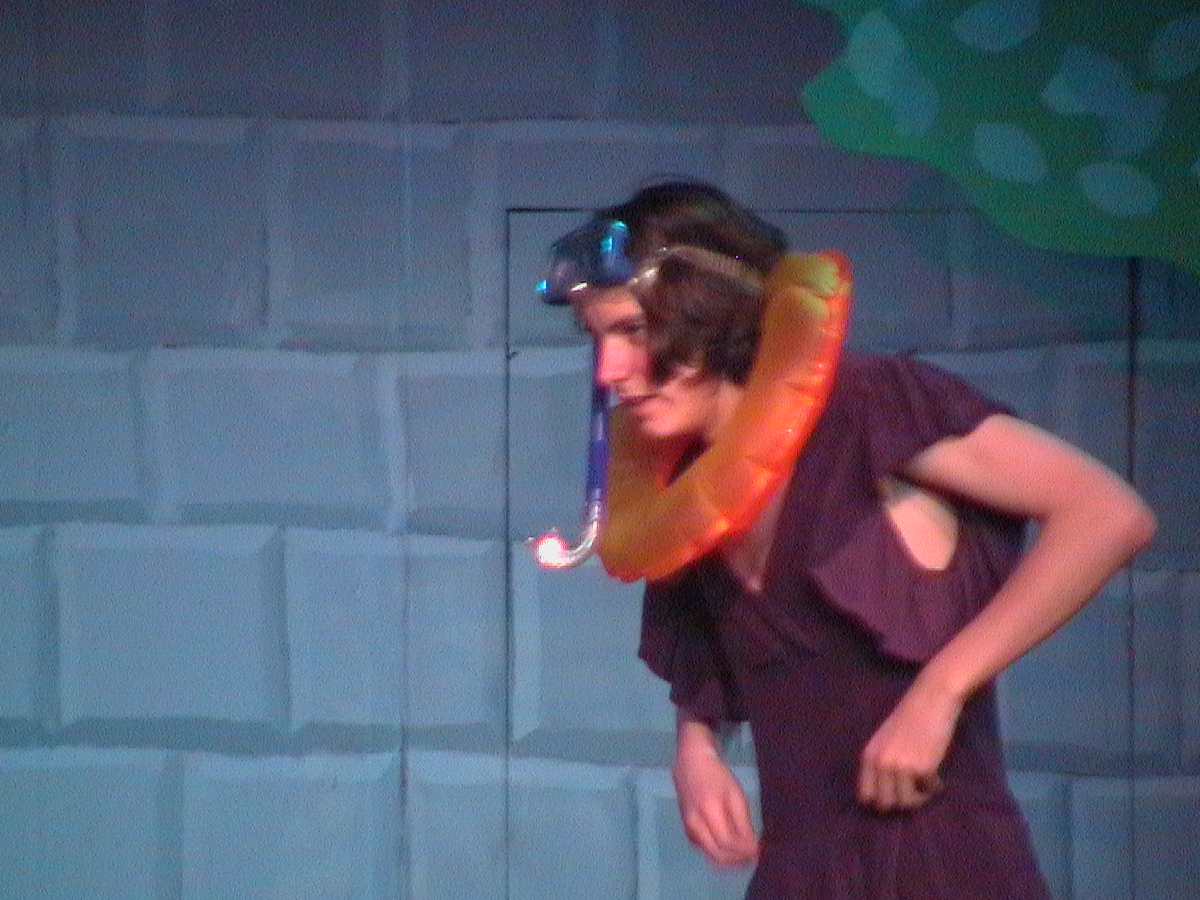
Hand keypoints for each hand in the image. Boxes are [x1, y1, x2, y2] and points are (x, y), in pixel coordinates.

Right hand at [673, 725, 759, 866]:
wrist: (691, 764)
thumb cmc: (717, 776)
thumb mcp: (735, 794)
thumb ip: (743, 823)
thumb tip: (752, 848)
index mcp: (709, 810)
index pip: (728, 842)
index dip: (745, 851)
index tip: (759, 851)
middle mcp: (695, 824)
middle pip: (719, 855)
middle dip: (738, 860)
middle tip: (753, 856)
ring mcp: (689, 829)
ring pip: (711, 856)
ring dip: (730, 860)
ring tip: (745, 854)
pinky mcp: (688, 831)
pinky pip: (706, 850)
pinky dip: (720, 853)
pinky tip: (730, 847)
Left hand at [857, 676, 962, 811]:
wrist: (931, 701)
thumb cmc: (909, 719)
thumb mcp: (885, 741)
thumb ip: (881, 764)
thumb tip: (883, 797)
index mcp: (868, 756)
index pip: (865, 796)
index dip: (879, 800)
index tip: (893, 797)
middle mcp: (881, 764)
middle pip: (885, 804)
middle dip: (900, 801)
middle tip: (913, 792)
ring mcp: (900, 767)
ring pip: (906, 803)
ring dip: (919, 798)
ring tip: (926, 785)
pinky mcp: (922, 768)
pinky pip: (928, 790)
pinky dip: (934, 786)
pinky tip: (938, 777)